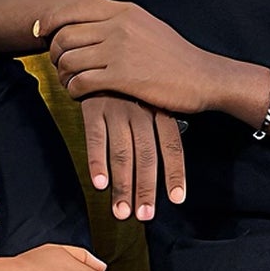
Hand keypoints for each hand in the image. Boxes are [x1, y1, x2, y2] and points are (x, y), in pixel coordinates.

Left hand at [38, 0, 225, 118]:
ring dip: (62, 74)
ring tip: (70, 82)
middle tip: (60, 66)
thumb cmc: (175, 57)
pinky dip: (73, 90)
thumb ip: (120, 21)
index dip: (49, 22)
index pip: (71, 9)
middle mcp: (118, 26)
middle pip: (64, 36)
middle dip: (54, 53)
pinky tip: (80, 94)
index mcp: (123, 11)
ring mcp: (120, 51)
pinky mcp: (123, 77)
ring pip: (68, 59)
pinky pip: (81, 82)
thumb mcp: (147, 25)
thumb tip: (94, 21)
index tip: (41, 34)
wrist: (203, 77)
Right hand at [78, 95, 187, 220]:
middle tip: (144, 215)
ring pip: (122, 152)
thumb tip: (169, 166)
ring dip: (122, 185)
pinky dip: (97, 163)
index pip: (172, 145)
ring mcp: (116, 108)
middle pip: (147, 155)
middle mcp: (141, 109)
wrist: (101, 54)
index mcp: (160, 109)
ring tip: (121, 211)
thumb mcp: (152, 99)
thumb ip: (159, 128)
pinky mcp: (92, 108)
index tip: (176, 199)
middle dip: (145, 188)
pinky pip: (96, 139)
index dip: (175, 173)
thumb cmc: (130, 86)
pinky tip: (100, 184)